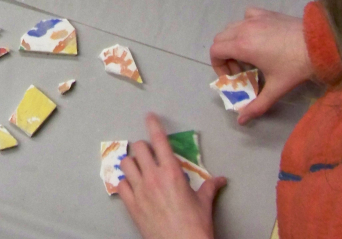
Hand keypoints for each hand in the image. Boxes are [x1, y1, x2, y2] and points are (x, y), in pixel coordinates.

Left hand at [118, 114, 225, 238]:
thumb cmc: (195, 225)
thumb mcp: (204, 203)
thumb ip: (210, 187)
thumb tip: (221, 179)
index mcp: (172, 172)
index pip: (159, 141)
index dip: (153, 125)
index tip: (149, 116)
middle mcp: (153, 177)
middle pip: (138, 148)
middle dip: (143, 147)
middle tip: (149, 154)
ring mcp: (139, 190)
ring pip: (125, 164)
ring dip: (131, 163)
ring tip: (138, 168)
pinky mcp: (130, 204)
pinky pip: (120, 185)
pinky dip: (124, 182)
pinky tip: (130, 185)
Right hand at [210, 8, 313, 124]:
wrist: (320, 44)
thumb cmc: (296, 66)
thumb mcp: (276, 88)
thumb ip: (257, 105)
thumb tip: (241, 120)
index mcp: (242, 46)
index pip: (215, 51)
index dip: (218, 66)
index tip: (234, 76)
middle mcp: (244, 29)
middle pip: (220, 39)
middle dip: (225, 56)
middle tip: (242, 69)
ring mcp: (255, 19)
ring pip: (231, 27)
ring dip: (233, 41)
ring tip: (249, 55)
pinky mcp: (266, 13)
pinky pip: (247, 15)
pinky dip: (245, 24)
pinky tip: (257, 34)